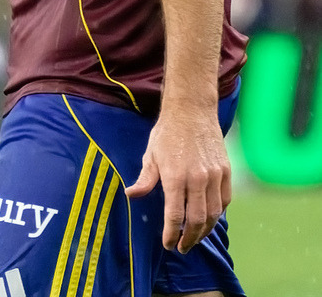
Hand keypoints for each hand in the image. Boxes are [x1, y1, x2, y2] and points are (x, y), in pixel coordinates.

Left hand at [125, 107, 231, 253]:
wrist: (191, 110)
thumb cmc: (168, 133)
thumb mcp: (151, 154)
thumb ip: (145, 179)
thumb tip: (131, 195)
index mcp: (175, 177)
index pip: (175, 216)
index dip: (171, 234)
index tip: (168, 244)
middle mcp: (197, 179)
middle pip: (197, 221)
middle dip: (189, 238)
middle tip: (183, 246)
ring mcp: (214, 175)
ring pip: (213, 214)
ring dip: (205, 230)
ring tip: (195, 237)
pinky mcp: (226, 171)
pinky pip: (225, 200)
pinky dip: (217, 213)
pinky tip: (209, 218)